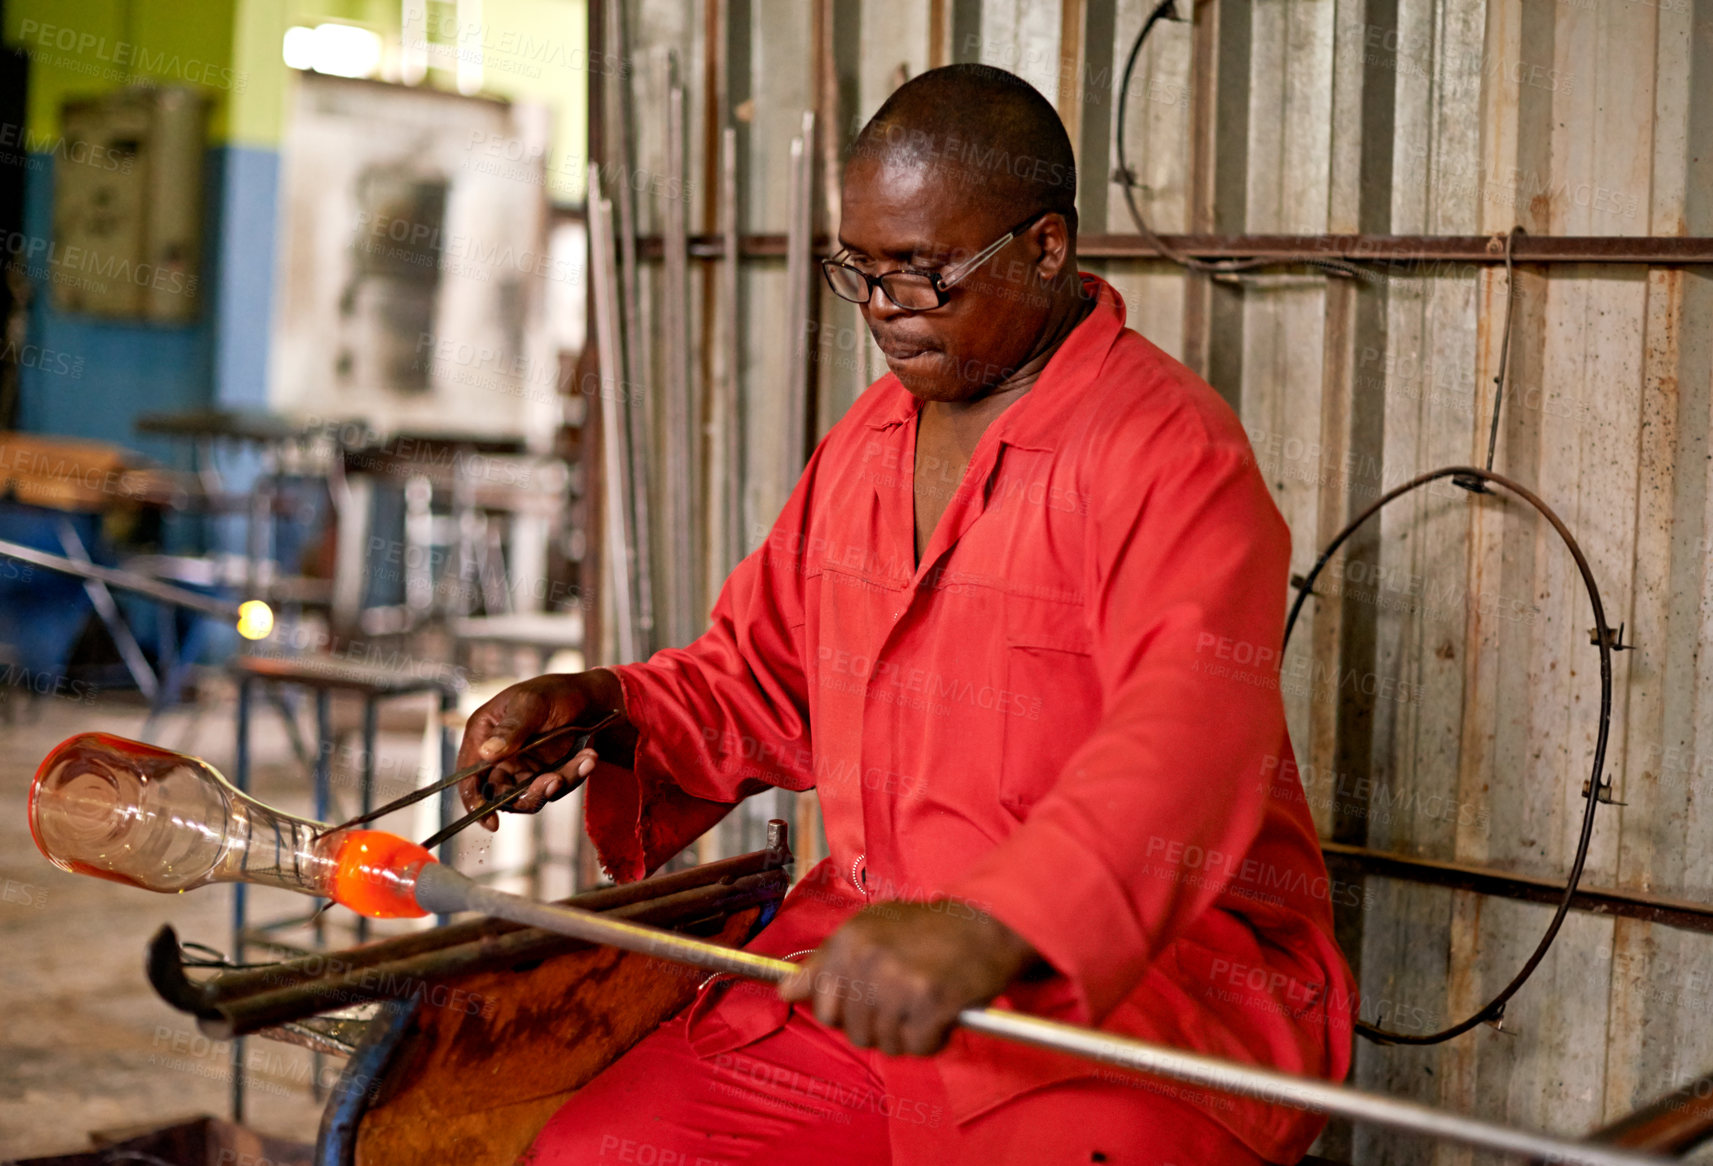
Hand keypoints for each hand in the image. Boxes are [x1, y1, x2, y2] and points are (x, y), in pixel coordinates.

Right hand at [455, 670, 629, 830]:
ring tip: (585, 760)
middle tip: (554, 780)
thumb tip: (487, 754)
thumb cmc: (554, 692)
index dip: (474, 801)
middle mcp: (499, 756)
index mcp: (483, 734)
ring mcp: (522, 768)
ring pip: (531, 796)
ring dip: (558, 783)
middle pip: (500, 794)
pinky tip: (588, 757)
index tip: (491, 821)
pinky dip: (574, 776)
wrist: (590, 698)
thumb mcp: (532, 704)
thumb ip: (511, 729)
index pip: (468, 775)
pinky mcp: (545, 775)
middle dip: (528, 795)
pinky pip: (555, 789)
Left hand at [778, 900, 1040, 1055]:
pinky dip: (932, 1039)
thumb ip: (826, 961)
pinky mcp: (932, 1001)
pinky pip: (918, 1046)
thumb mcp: (869, 930)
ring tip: (923, 1004)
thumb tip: (785, 990)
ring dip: (907, 1034)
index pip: (823, 1007)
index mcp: (849, 941)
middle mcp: (869, 959)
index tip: (869, 1001)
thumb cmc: (927, 930)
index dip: (846, 1013)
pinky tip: (942, 1014)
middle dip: (880, 1026)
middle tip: (905, 1002)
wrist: (985, 926)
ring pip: (886, 1043)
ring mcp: (900, 980)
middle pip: (856, 1032)